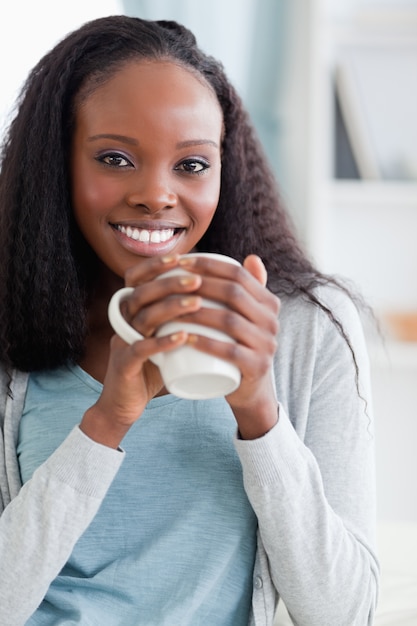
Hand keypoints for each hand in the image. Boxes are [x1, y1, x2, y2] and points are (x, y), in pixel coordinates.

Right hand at [80, 254, 205, 446]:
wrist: (125, 405)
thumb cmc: (152, 367)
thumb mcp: (164, 337)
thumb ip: (180, 318)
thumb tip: (214, 297)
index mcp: (131, 311)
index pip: (136, 278)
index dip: (155, 265)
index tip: (181, 256)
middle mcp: (124, 322)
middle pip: (142, 293)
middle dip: (170, 282)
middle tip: (197, 279)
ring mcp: (121, 343)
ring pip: (142, 317)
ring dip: (171, 307)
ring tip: (197, 303)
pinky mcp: (124, 365)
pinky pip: (140, 350)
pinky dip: (162, 342)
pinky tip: (183, 336)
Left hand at [171, 254, 279, 438]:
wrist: (250, 389)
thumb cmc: (238, 346)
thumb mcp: (247, 317)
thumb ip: (250, 289)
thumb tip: (251, 257)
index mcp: (269, 303)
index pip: (238, 274)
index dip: (209, 265)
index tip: (181, 263)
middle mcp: (272, 321)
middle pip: (233, 294)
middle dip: (199, 285)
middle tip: (171, 284)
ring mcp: (267, 345)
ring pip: (229, 321)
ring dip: (197, 313)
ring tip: (170, 310)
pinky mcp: (257, 367)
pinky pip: (230, 352)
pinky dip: (205, 343)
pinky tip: (184, 338)